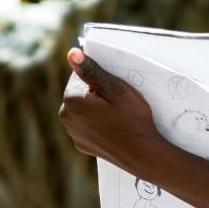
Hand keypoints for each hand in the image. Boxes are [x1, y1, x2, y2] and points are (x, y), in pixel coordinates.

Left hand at [58, 49, 164, 171]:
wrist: (142, 154)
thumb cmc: (132, 119)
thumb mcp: (117, 89)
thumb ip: (92, 70)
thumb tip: (72, 53)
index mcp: (71, 100)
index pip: (81, 76)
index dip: (101, 79)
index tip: (116, 89)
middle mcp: (66, 117)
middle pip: (81, 92)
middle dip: (97, 93)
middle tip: (119, 102)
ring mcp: (73, 133)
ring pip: (84, 109)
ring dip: (97, 107)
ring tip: (118, 115)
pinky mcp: (82, 144)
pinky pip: (87, 125)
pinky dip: (98, 123)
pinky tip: (114, 128)